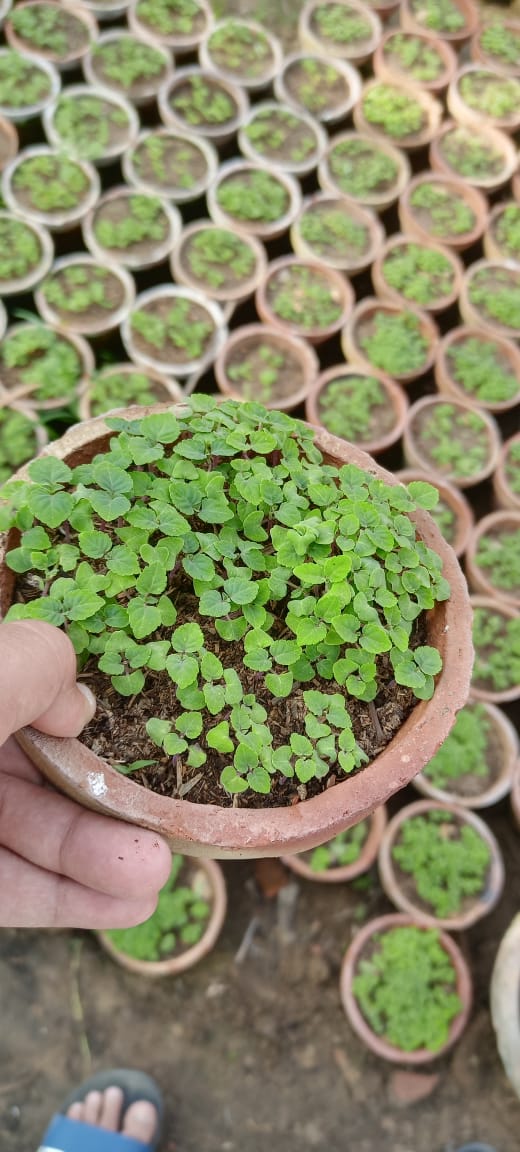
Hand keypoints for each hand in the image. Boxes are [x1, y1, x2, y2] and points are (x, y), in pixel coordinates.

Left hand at [0, 620, 170, 927]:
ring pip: (32, 839)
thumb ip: (37, 665)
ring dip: (101, 858)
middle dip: (107, 799)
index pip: (25, 696)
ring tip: (156, 871)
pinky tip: (129, 906)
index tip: (133, 729)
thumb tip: (78, 706)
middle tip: (166, 819)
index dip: (76, 713)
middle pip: (38, 774)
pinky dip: (70, 902)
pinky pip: (12, 891)